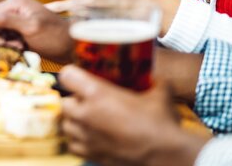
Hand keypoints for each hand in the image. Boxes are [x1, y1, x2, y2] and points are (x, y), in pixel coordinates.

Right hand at [0, 0, 71, 62]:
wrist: (73, 48)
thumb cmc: (55, 36)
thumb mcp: (30, 27)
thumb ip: (5, 20)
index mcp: (14, 4)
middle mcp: (12, 10)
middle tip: (12, 48)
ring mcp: (15, 22)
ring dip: (3, 46)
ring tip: (19, 49)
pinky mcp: (18, 32)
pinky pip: (4, 41)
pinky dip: (9, 48)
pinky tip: (21, 50)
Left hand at [59, 65, 208, 165]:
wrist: (167, 156)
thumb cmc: (162, 123)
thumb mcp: (158, 93)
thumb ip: (151, 81)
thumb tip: (154, 76)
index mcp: (97, 93)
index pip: (66, 76)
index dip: (72, 75)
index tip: (79, 77)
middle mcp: (86, 114)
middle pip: (64, 102)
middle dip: (74, 100)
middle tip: (88, 101)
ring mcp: (86, 136)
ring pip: (66, 124)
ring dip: (74, 121)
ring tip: (89, 120)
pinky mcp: (90, 155)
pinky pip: (72, 145)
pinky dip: (78, 141)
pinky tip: (92, 138)